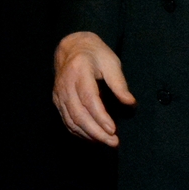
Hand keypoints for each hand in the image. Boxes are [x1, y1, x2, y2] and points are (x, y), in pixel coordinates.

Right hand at [52, 32, 134, 146]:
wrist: (72, 47)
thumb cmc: (95, 54)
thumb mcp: (111, 62)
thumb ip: (119, 83)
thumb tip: (130, 103)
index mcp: (79, 70)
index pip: (89, 99)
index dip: (100, 117)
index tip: (113, 130)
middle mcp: (65, 84)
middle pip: (78, 114)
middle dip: (96, 132)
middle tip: (113, 142)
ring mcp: (59, 93)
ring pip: (71, 120)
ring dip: (89, 135)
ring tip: (106, 142)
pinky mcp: (57, 100)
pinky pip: (67, 121)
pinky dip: (79, 132)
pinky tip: (93, 137)